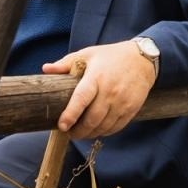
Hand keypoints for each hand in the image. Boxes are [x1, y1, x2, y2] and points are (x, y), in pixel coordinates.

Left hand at [43, 41, 157, 139]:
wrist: (142, 59)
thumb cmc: (111, 56)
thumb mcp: (88, 54)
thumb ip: (66, 64)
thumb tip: (45, 69)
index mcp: (96, 77)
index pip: (81, 99)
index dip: (71, 114)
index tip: (62, 126)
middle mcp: (110, 91)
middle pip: (92, 119)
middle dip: (78, 131)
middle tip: (70, 133)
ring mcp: (122, 102)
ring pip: (104, 126)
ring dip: (91, 133)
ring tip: (82, 133)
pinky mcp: (132, 109)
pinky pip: (116, 127)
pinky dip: (105, 132)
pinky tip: (97, 130)